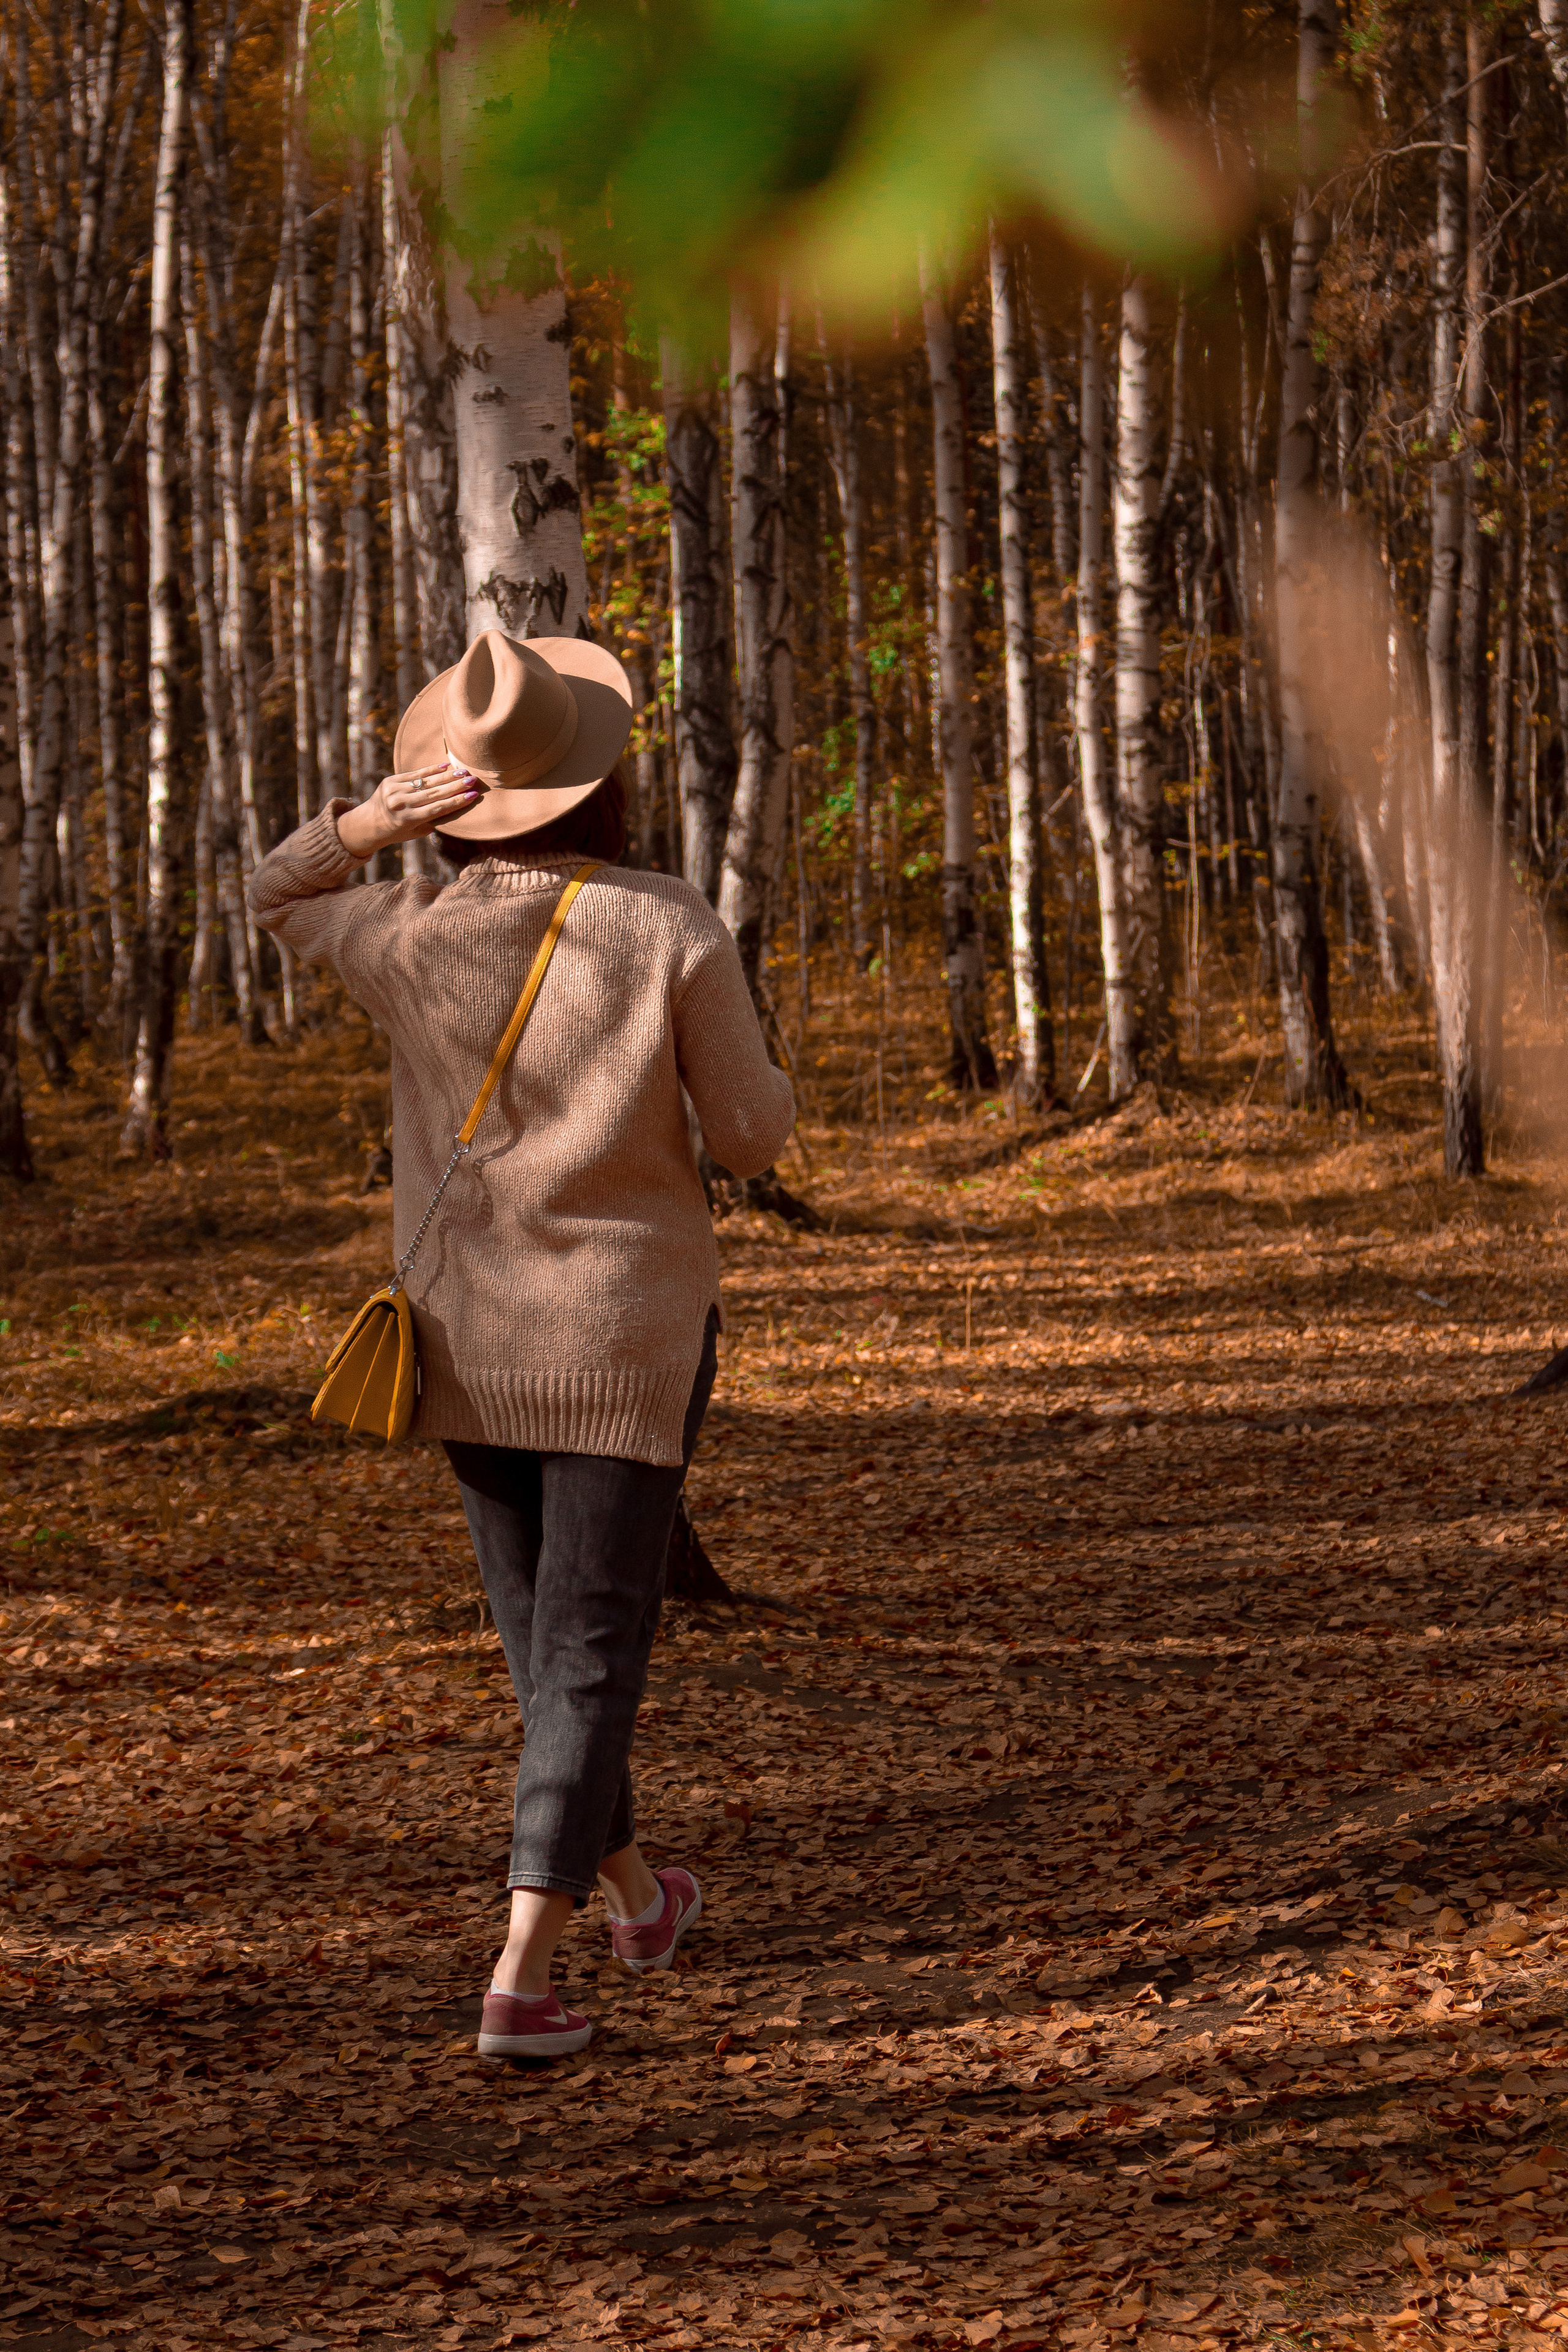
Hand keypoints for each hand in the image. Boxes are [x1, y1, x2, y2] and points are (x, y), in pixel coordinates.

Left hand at [335, 762, 485, 858]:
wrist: (368, 823)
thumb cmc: (396, 831)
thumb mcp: (414, 832)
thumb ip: (431, 821)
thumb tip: (453, 806)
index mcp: (408, 820)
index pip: (438, 808)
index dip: (457, 802)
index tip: (473, 795)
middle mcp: (401, 804)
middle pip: (435, 793)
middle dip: (456, 786)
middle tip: (473, 780)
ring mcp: (394, 791)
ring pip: (426, 782)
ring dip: (447, 776)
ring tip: (463, 772)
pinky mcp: (390, 781)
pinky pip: (414, 774)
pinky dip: (431, 770)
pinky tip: (445, 766)